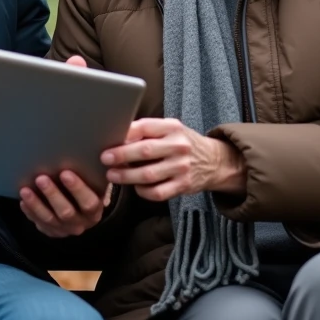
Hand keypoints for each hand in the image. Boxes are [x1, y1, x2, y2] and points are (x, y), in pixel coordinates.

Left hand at [19, 170, 112, 236]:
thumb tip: (95, 150)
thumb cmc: (89, 188)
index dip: (77, 188)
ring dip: (36, 204)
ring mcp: (65, 229)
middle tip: (41, 178)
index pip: (88, 202)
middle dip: (52, 195)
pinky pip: (39, 224)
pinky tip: (23, 201)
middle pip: (66, 212)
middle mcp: (81, 222)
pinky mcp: (51, 231)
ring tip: (25, 189)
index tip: (65, 173)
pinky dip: (30, 212)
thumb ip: (96, 173)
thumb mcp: (96, 183)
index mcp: (94, 210)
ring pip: (49, 219)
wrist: (83, 210)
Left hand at [101, 118, 243, 201]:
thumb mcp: (170, 129)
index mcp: (172, 127)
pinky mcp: (183, 185)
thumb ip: (148, 131)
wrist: (214, 161)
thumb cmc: (183, 143)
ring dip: (127, 176)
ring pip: (148, 174)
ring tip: (113, 175)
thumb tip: (117, 138)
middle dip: (121, 155)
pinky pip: (157, 192)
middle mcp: (179, 146)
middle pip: (145, 151)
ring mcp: (182, 167)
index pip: (145, 127)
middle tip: (105, 159)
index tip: (110, 139)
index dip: (126, 133)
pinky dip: (143, 191)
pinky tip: (136, 187)